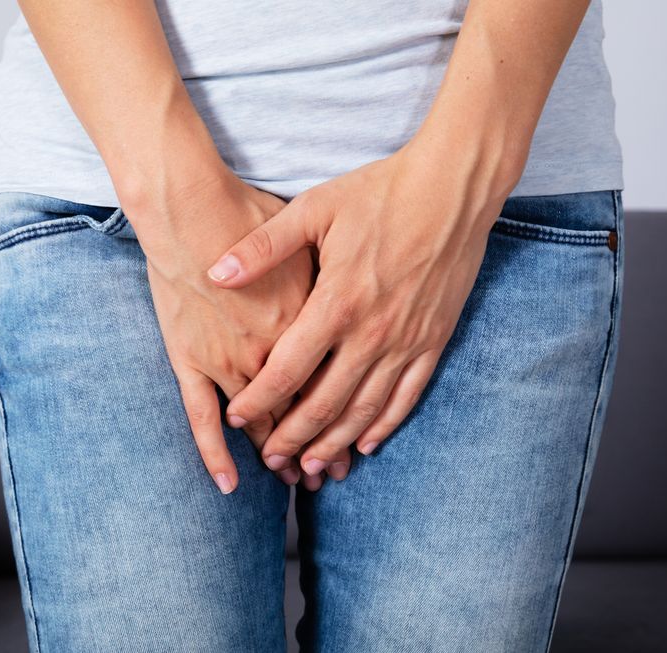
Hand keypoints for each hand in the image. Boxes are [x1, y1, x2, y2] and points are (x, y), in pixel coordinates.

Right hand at [134, 170, 352, 493]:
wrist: (188, 204)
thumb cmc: (247, 210)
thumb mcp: (308, 234)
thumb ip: (326, 274)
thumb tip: (354, 290)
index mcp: (306, 321)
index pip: (332, 384)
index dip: (344, 418)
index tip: (354, 445)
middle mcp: (271, 350)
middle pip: (302, 410)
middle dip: (319, 447)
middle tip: (330, 474)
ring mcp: (228, 359)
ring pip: (261, 424)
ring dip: (279, 455)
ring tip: (295, 482)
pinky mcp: (190, 360)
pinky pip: (201, 417)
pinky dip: (215, 453)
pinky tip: (229, 485)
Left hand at [206, 138, 518, 477]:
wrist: (452, 188)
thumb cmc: (380, 193)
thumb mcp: (315, 209)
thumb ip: (264, 247)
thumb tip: (214, 273)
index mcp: (336, 303)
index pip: (287, 369)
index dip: (258, 399)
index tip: (236, 419)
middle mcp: (371, 333)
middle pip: (324, 402)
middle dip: (293, 436)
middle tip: (271, 462)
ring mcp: (406, 341)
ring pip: (365, 409)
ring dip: (335, 442)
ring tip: (312, 466)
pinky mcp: (433, 341)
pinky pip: (407, 396)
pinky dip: (384, 425)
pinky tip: (366, 444)